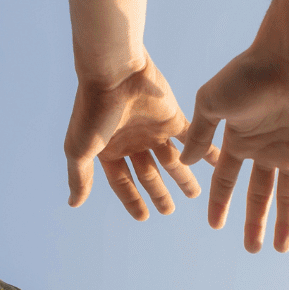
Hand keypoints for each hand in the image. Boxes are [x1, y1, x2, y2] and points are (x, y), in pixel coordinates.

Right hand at [66, 58, 200, 220]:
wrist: (114, 72)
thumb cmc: (92, 110)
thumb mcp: (80, 149)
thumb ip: (80, 178)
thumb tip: (73, 204)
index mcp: (109, 150)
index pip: (122, 181)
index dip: (132, 199)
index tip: (144, 217)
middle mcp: (132, 141)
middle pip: (149, 173)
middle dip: (159, 192)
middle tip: (170, 210)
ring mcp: (152, 129)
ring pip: (171, 159)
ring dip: (183, 176)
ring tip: (194, 193)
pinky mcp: (172, 117)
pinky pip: (192, 138)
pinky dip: (203, 151)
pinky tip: (215, 162)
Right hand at [179, 48, 288, 252]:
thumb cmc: (247, 73)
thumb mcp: (210, 103)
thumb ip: (198, 134)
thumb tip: (185, 162)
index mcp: (240, 138)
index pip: (227, 179)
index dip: (220, 202)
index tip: (216, 225)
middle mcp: (266, 148)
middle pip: (259, 194)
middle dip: (255, 222)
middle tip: (252, 249)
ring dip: (285, 223)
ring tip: (280, 249)